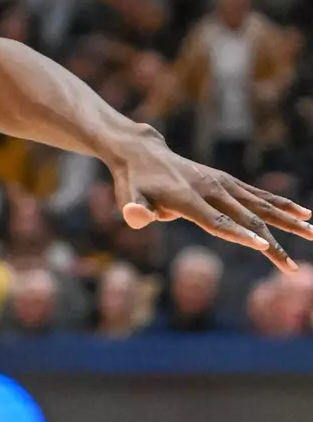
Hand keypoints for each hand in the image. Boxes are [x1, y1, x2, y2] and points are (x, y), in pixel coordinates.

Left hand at [108, 129, 312, 272]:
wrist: (142, 153)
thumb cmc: (134, 182)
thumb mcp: (127, 196)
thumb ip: (134, 209)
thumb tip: (135, 217)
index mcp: (187, 199)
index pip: (217, 221)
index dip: (239, 234)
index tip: (262, 247)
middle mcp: (210, 189)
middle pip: (246, 219)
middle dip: (272, 244)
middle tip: (292, 268)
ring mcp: (222, 184)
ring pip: (261, 205)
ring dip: (288, 222)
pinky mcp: (228, 181)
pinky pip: (259, 195)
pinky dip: (283, 204)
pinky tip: (305, 214)